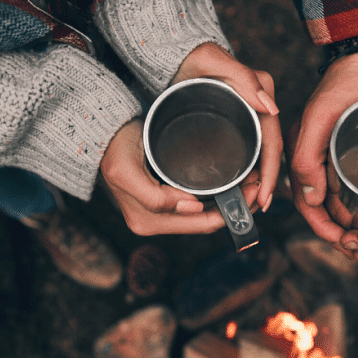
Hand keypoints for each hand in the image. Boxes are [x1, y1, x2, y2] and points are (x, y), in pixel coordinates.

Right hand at [100, 119, 261, 235]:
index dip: (231, 212)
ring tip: (251, 183)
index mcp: (148, 221)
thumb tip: (191, 207)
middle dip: (236, 208)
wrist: (98, 134)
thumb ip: (155, 197)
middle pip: (206, 222)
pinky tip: (232, 184)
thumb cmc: (112, 148)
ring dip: (229, 202)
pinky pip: (196, 206)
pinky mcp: (162, 202)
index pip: (201, 224)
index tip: (253, 191)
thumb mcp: (126, 172)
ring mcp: (158, 215)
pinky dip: (216, 197)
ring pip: (203, 215)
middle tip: (259, 186)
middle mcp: (154, 223)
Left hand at [171, 42, 281, 212]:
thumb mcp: (214, 61)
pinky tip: (237, 190)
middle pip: (268, 153)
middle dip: (264, 183)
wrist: (173, 54)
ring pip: (257, 156)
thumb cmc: (191, 55)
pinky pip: (246, 152)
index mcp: (260, 95)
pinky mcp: (234, 123)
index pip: (272, 141)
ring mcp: (246, 116)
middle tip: (254, 208)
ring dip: (255, 183)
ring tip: (246, 205)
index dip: (270, 173)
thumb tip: (272, 109)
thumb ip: (244, 79)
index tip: (262, 197)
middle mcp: (258, 107)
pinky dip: (244, 173)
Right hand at [287, 20, 357, 250]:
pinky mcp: (355, 152)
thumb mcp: (323, 116)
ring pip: (339, 203)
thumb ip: (307, 156)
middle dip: (340, 234)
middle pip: (322, 209)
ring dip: (352, 225)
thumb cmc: (348, 81)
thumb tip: (308, 200)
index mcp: (301, 155)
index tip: (347, 244)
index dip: (323, 230)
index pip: (306, 205)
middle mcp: (316, 160)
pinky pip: (354, 188)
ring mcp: (336, 157)